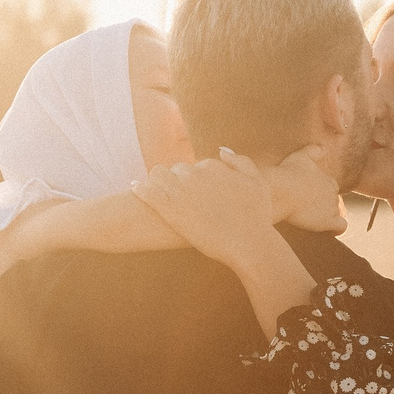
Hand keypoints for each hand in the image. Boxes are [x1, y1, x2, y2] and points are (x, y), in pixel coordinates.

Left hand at [133, 150, 280, 267]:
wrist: (249, 243)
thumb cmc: (257, 217)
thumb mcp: (258, 182)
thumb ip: (240, 162)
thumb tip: (221, 150)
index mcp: (213, 166)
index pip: (196, 166)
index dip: (195, 180)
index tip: (196, 193)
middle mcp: (195, 174)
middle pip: (176, 170)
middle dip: (177, 180)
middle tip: (178, 197)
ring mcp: (180, 191)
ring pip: (157, 174)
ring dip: (157, 181)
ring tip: (157, 192)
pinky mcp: (169, 209)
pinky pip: (146, 191)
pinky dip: (139, 188)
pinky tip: (135, 189)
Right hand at [271, 145, 347, 233]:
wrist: (280, 190)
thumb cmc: (286, 173)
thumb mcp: (300, 156)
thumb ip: (313, 151)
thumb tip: (324, 148)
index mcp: (328, 180)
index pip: (329, 189)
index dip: (319, 193)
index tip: (306, 196)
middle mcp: (333, 193)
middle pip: (332, 201)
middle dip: (321, 205)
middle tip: (304, 208)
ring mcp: (331, 208)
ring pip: (334, 213)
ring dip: (325, 216)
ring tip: (309, 219)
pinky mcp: (327, 221)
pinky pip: (341, 227)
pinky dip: (337, 229)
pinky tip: (329, 230)